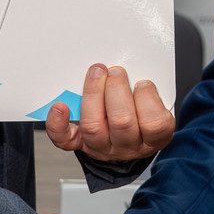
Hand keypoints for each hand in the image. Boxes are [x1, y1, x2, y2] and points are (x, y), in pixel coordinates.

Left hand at [45, 63, 174, 161]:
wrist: (121, 141)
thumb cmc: (141, 116)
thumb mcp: (155, 106)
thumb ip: (149, 91)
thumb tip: (137, 66)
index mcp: (152, 138)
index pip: (154, 124)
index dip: (148, 99)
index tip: (143, 82)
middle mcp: (126, 145)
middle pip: (122, 122)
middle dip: (117, 89)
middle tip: (116, 71)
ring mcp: (101, 147)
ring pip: (93, 126)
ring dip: (93, 94)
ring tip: (97, 73)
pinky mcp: (79, 144)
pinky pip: (65, 139)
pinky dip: (58, 123)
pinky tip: (59, 106)